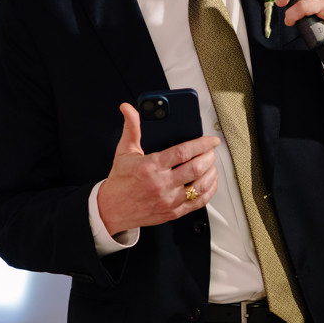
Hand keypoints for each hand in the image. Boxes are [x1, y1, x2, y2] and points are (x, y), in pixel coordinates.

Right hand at [97, 103, 219, 233]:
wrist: (111, 210)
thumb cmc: (119, 181)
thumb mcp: (124, 152)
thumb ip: (131, 128)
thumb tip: (128, 109)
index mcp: (151, 167)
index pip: (183, 152)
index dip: (202, 144)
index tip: (211, 140)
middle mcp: (161, 184)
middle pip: (195, 168)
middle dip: (209, 157)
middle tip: (211, 151)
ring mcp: (169, 200)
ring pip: (200, 186)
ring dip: (211, 173)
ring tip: (211, 164)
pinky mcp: (173, 212)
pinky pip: (199, 202)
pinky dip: (209, 191)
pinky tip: (209, 182)